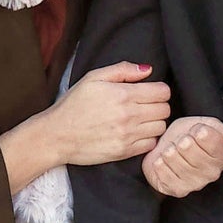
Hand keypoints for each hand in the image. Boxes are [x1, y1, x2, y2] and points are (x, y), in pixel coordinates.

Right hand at [0, 62, 170, 191]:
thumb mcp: (93, 78)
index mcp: (123, 94)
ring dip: (154, 122)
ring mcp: (128, 136)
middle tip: (144, 106)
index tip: (148, 92)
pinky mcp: (125, 152)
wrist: (57, 135)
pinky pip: (151, 144)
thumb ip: (123, 70)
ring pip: (161, 127)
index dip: (158, 90)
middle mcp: (129, 116)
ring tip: (140, 120)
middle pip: (165, 110)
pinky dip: (148, 138)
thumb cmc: (74, 105)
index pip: (163, 92)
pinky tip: (136, 133)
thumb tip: (148, 70)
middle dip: (158, 105)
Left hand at [143, 116, 222, 197]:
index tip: (197, 131)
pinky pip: (165, 174)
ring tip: (172, 150)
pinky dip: (160, 163)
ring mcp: (196, 184)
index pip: (212, 142)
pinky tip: (164, 161)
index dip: (200, 133)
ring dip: (170, 152)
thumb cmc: (189, 135)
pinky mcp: (178, 191)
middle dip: (183, 141)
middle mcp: (213, 174)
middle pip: (192, 151)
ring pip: (177, 161)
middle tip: (182, 141)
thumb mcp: (209, 126)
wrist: (166, 147)